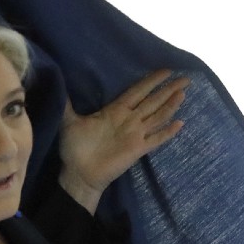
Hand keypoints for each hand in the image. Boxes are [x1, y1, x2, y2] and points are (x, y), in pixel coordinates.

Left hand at [58, 69, 189, 213]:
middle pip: (153, 100)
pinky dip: (167, 132)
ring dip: (170, 105)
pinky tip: (180, 123)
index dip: (151, 80)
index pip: (137, 91)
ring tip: (184, 92)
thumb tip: (57, 83)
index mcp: (115, 110)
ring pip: (157, 116)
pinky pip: (156, 139)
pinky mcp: (137, 149)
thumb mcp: (69, 121)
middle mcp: (129, 120)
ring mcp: (135, 135)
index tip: (165, 70)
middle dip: (168, 89)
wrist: (78, 173)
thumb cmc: (74, 148)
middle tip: (186, 77)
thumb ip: (68, 103)